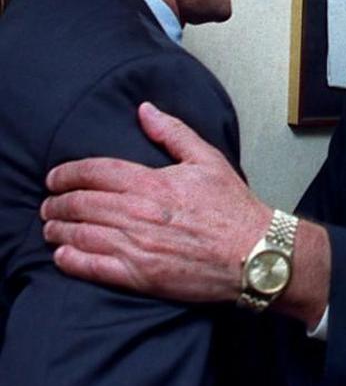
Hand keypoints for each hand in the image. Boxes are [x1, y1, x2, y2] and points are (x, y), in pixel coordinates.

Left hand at [41, 102, 268, 301]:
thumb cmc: (235, 209)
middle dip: (57, 202)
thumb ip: (173, 133)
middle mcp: (139, 213)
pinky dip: (71, 260)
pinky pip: (92, 267)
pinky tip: (63, 255)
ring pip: (80, 234)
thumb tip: (145, 110)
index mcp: (152, 183)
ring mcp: (138, 246)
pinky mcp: (141, 275)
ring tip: (52, 228)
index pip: (93, 172)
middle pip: (80, 203)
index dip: (66, 174)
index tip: (56, 178)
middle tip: (50, 204)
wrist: (256, 253)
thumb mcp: (208, 160)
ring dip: (58, 229)